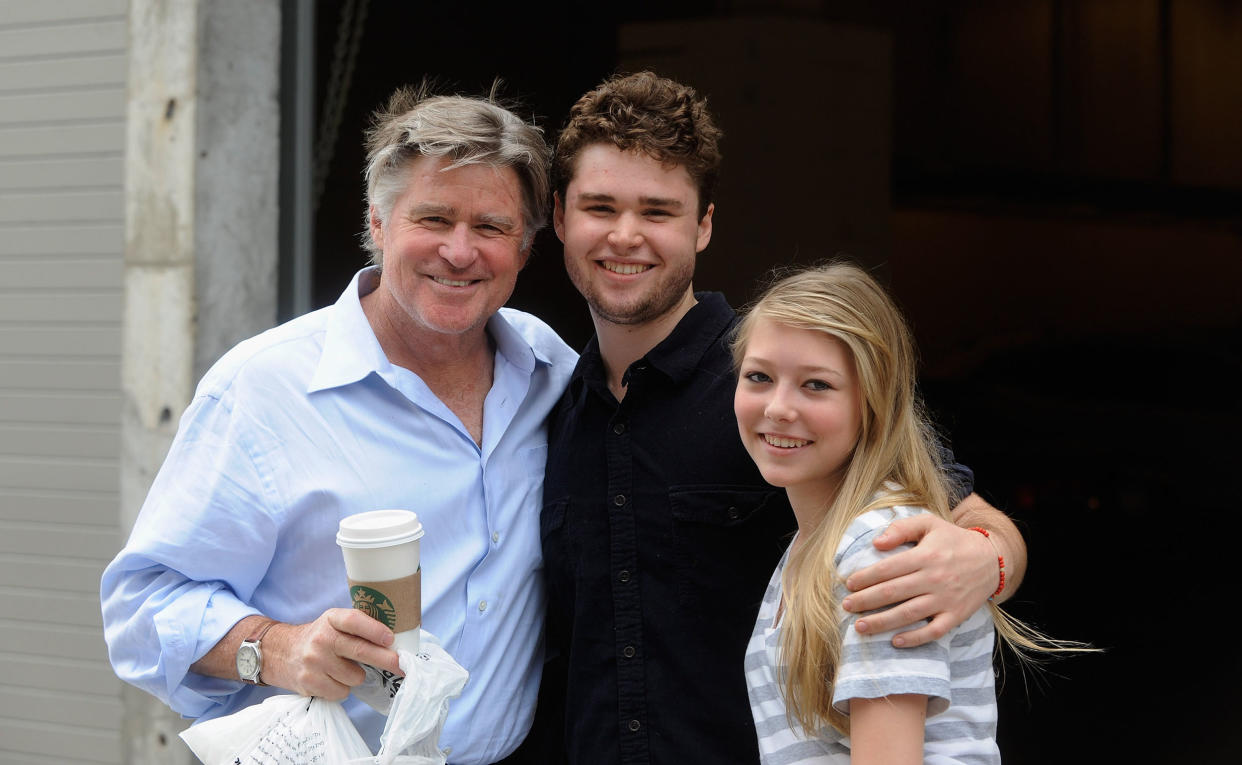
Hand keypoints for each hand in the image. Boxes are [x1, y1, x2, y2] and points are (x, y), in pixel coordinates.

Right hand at [262, 608, 400, 699]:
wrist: (279, 652)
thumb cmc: (319, 638)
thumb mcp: (333, 623)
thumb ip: (357, 628)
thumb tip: (394, 643)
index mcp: (331, 618)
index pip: (354, 621)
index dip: (374, 630)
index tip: (391, 639)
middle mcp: (322, 638)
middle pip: (360, 651)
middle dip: (386, 660)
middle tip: (401, 665)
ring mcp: (314, 661)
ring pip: (355, 677)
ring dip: (356, 676)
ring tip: (342, 669)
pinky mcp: (309, 682)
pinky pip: (342, 693)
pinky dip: (342, 689)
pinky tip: (331, 679)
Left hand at [841, 514, 996, 647]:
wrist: (992, 560)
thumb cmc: (952, 540)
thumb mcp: (929, 523)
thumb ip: (902, 528)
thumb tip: (876, 543)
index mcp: (926, 555)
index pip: (888, 568)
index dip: (866, 577)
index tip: (849, 584)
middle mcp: (934, 579)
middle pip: (893, 592)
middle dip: (866, 601)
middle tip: (846, 606)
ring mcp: (946, 599)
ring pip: (909, 614)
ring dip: (882, 622)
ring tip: (860, 627)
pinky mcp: (956, 616)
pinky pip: (934, 632)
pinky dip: (915, 639)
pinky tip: (895, 641)